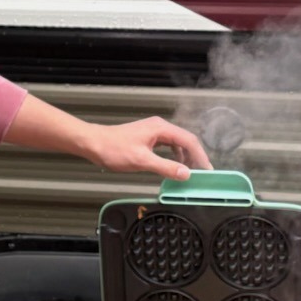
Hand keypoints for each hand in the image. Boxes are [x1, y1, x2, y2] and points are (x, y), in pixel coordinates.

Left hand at [83, 117, 213, 181]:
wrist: (93, 143)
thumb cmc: (114, 149)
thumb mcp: (142, 161)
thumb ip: (165, 167)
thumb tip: (185, 173)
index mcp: (161, 128)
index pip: (189, 140)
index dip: (200, 156)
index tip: (207, 170)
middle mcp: (160, 127)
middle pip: (185, 140)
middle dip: (195, 156)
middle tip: (202, 173)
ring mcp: (153, 131)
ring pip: (177, 143)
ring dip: (185, 157)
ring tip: (189, 171)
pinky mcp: (148, 138)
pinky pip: (168, 145)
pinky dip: (174, 156)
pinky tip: (173, 166)